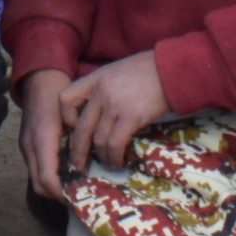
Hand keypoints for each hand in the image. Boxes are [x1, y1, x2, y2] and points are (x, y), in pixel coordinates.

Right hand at [19, 69, 74, 203]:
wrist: (40, 79)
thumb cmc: (59, 94)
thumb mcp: (74, 118)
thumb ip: (80, 143)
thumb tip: (88, 170)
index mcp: (42, 140)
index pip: (48, 179)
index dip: (64, 193)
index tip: (82, 197)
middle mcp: (30, 146)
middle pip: (40, 185)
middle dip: (59, 195)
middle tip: (81, 195)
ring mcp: (26, 146)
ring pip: (36, 179)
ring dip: (54, 186)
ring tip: (75, 185)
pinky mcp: (27, 144)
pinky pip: (36, 168)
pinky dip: (49, 175)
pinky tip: (66, 171)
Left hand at [59, 50, 169, 178]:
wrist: (169, 69)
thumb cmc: (145, 71)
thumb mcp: (115, 72)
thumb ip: (102, 89)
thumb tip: (97, 114)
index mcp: (94, 79)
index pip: (65, 98)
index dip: (66, 117)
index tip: (74, 128)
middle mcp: (100, 92)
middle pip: (81, 127)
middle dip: (77, 151)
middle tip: (78, 165)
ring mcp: (115, 105)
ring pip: (98, 139)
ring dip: (101, 157)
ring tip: (106, 164)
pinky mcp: (131, 117)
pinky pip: (115, 143)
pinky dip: (114, 157)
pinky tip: (117, 162)